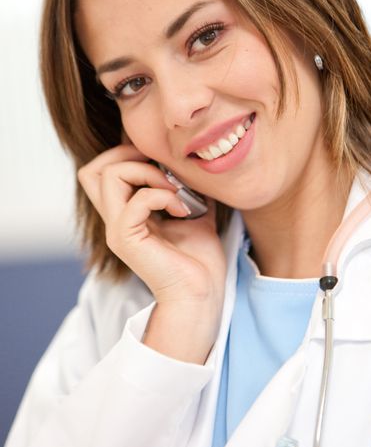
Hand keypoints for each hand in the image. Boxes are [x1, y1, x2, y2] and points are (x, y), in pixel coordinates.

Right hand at [78, 145, 226, 314]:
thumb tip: (188, 164)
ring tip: (174, 190)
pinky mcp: (127, 240)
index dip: (125, 154)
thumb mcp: (191, 211)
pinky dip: (163, 195)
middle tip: (163, 169)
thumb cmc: (199, 259)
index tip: (162, 161)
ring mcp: (118, 230)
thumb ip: (183, 188)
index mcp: (125, 214)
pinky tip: (183, 209)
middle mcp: (115, 221)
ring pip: (108, 176)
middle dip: (128, 155)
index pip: (98, 172)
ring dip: (148, 173)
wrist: (202, 293)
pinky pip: (137, 200)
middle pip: (92, 170)